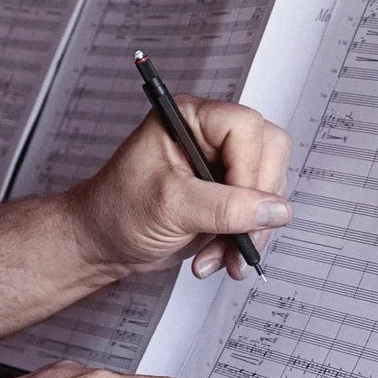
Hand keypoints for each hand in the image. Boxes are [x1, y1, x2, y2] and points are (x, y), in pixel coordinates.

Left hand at [63, 97, 291, 280]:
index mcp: (189, 118)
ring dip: (249, 231)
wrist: (101, 243)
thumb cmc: (117, 211)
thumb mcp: (170, 207)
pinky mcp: (227, 194)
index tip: (241, 208)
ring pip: (268, 188)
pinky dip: (243, 241)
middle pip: (268, 155)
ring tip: (219, 259)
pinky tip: (217, 259)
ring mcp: (221, 165)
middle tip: (240, 241)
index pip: (245, 128)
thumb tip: (276, 210)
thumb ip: (225, 207)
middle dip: (255, 207)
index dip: (249, 169)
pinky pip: (258, 213)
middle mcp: (209, 135)